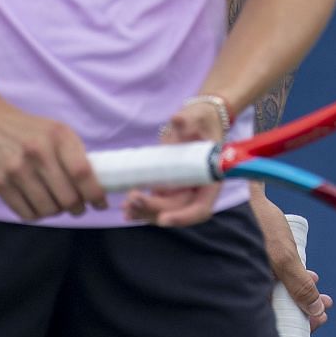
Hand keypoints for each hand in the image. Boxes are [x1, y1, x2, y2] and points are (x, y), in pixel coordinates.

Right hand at [0, 100, 104, 221]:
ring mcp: (16, 169)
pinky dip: (36, 214)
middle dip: (76, 207)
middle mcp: (38, 152)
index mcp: (58, 136)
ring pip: (48, 209)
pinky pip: (26, 213)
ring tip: (55, 204)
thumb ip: (73, 154)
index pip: (83, 173)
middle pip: (67, 197)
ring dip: (56, 212)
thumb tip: (94, 186)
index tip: (100, 203)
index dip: (95, 194)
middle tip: (76, 206)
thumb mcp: (54, 130)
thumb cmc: (25, 128)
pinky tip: (37, 205)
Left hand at [123, 102, 225, 226]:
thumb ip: (189, 121)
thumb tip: (177, 120)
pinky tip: (125, 208)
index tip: (164, 218)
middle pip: (177, 208)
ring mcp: (182, 190)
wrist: (196, 122)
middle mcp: (197, 189)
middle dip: (155, 208)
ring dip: (144, 212)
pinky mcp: (169, 188)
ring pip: (164, 209)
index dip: (184, 216)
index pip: (201, 207)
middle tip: (133, 198)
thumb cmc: (203, 120)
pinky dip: (141, 207)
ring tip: (126, 207)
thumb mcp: (198, 117)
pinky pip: (156, 202)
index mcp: (210, 178)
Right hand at [252, 188, 331, 330]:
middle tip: (322, 305)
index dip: (298, 320)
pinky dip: (289, 278)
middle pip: (277, 307)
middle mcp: (246, 283)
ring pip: (277, 291)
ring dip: (298, 291)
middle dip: (301, 306)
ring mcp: (250, 270)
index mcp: (248, 290)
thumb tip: (314, 308)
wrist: (242, 192)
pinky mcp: (253, 258)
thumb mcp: (283, 257)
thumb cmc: (256, 221)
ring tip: (317, 287)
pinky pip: (273, 277)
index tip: (319, 318)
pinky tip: (305, 272)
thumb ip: (299, 285)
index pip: (275, 319)